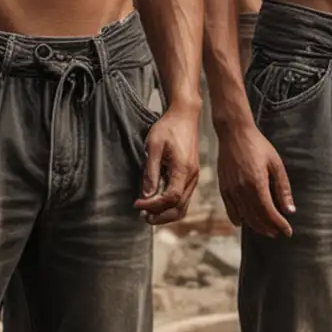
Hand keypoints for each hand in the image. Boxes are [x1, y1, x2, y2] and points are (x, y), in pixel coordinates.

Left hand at [136, 103, 200, 225]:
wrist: (185, 116)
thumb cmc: (168, 127)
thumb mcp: (154, 146)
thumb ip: (150, 172)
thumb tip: (146, 195)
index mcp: (183, 169)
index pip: (170, 198)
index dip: (153, 206)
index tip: (137, 204)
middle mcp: (192, 177)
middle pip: (179, 208)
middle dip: (160, 216)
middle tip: (142, 216)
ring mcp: (194, 177)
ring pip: (183, 206)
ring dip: (166, 213)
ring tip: (148, 212)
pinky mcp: (192, 176)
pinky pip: (184, 198)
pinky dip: (171, 206)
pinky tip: (158, 202)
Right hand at [217, 120, 293, 238]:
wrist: (234, 133)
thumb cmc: (258, 145)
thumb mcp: (276, 164)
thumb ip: (283, 188)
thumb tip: (290, 210)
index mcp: (257, 183)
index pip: (269, 212)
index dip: (279, 225)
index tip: (288, 232)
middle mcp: (242, 190)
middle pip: (256, 217)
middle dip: (269, 228)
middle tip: (278, 232)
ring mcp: (231, 190)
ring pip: (244, 216)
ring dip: (256, 226)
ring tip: (266, 230)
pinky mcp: (223, 188)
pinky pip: (230, 210)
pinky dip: (238, 219)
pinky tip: (244, 222)